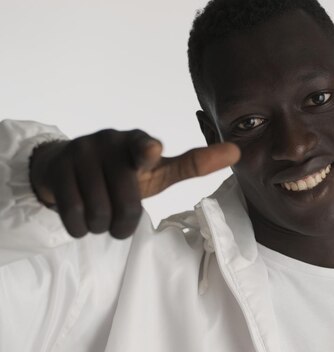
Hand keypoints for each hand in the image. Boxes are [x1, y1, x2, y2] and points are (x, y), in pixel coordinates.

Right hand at [29, 129, 239, 238]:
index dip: (148, 151)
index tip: (153, 152)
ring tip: (102, 213)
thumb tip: (237, 151)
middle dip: (124, 222)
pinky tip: (83, 217)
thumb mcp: (158, 170)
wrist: (69, 169)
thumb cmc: (124, 171)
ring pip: (99, 213)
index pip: (144, 147)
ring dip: (103, 226)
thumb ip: (193, 163)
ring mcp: (81, 153)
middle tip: (120, 217)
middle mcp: (109, 141)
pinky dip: (81, 227)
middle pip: (126, 202)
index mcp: (138, 141)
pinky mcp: (58, 169)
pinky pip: (73, 215)